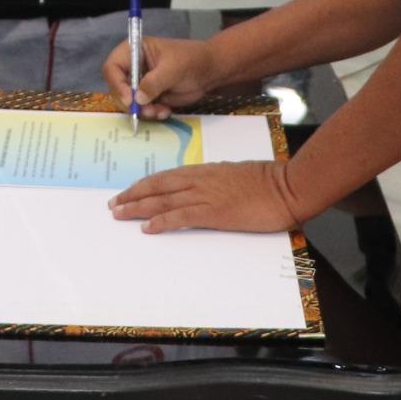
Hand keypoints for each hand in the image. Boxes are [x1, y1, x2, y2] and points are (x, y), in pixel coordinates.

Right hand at [102, 35, 222, 118]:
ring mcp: (140, 84)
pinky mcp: (149, 97)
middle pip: (117, 88)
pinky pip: (142, 110)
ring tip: (160, 111)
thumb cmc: (191, 60)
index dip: (116, 84)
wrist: (210, 71)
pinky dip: (152, 114)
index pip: (112, 67)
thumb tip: (138, 99)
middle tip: (145, 112)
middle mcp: (132, 68)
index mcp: (134, 51)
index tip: (130, 100)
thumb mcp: (173, 68)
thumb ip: (154, 82)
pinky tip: (166, 111)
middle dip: (130, 103)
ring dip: (142, 111)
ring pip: (129, 103)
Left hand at [109, 160, 299, 234]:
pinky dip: (161, 222)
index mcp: (205, 171)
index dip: (144, 185)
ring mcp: (206, 195)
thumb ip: (216, 181)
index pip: (165, 177)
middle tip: (113, 205)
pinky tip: (147, 228)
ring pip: (163, 200)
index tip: (128, 192)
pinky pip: (181, 216)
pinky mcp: (215, 212)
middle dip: (133, 196)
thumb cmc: (268, 182)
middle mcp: (200, 180)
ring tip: (119, 214)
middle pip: (157, 186)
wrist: (287, 187)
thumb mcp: (235, 175)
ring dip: (138, 208)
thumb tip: (204, 189)